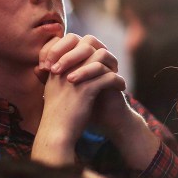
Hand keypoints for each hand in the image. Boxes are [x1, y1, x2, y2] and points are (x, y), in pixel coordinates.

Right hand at [33, 34, 125, 164]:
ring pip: (99, 58)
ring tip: (118, 74)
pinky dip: (117, 81)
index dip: (89, 48)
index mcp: (56, 68)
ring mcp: (74, 77)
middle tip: (112, 64)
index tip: (100, 59)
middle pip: (87, 46)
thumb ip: (63, 79)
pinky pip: (107, 77)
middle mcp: (64, 68)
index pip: (73, 43)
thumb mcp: (55, 92)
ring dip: (112, 65)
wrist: (56, 133)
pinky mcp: (85, 89)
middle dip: (103, 53)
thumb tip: (76, 70)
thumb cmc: (57, 116)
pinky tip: (121, 87)